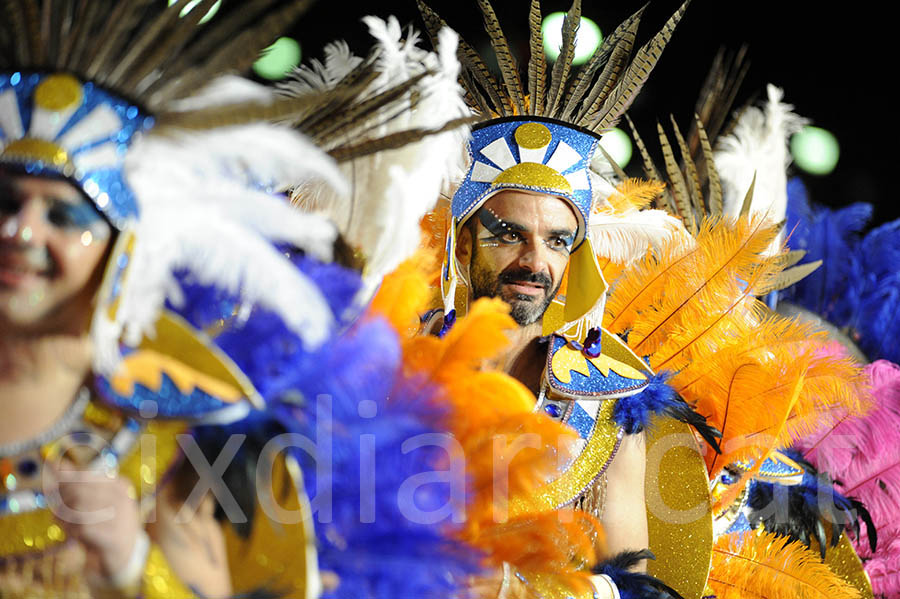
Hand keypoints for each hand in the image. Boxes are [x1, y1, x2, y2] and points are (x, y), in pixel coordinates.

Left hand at [50, 460, 141, 581]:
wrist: (124, 553)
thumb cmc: (106, 521)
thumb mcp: (96, 498)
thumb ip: (76, 482)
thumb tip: (54, 462)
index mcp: (120, 484)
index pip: (84, 476)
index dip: (63, 485)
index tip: (54, 492)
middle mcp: (123, 498)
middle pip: (79, 492)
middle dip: (61, 502)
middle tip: (56, 510)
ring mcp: (120, 517)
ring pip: (78, 509)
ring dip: (64, 517)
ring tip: (63, 522)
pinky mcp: (113, 537)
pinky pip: (82, 528)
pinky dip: (71, 530)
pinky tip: (72, 534)